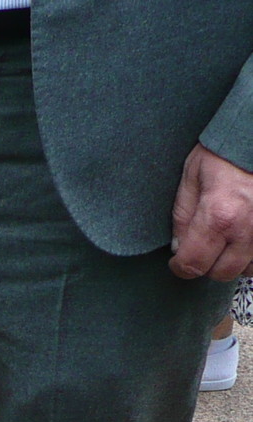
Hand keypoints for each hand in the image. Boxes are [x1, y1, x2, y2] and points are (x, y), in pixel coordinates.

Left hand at [170, 144, 252, 281]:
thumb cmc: (228, 148)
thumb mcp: (192, 175)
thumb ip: (182, 216)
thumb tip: (178, 247)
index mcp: (219, 215)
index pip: (193, 265)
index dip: (180, 266)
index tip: (179, 261)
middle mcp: (248, 227)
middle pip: (222, 272)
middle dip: (208, 265)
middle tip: (204, 248)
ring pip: (250, 269)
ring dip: (236, 260)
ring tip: (229, 240)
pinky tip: (247, 238)